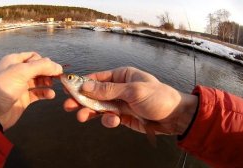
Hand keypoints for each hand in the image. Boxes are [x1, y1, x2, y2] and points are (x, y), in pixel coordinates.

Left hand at [0, 52, 62, 130]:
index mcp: (14, 61)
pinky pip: (38, 93)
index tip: (54, 68)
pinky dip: (45, 93)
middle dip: (48, 71)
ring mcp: (21, 85)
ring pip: (39, 80)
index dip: (45, 61)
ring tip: (54, 85)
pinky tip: (51, 95)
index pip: (34, 57)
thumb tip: (58, 67)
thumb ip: (41, 67)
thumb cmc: (3, 88)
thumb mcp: (21, 72)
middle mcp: (18, 72)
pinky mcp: (24, 98)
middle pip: (38, 68)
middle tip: (59, 77)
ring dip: (48, 81)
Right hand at [63, 67, 197, 134]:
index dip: (82, 82)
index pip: (97, 77)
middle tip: (68, 105)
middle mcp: (118, 88)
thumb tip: (85, 86)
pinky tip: (112, 121)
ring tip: (81, 117)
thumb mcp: (133, 90)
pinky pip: (108, 117)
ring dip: (89, 111)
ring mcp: (119, 103)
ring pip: (98, 106)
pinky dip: (107, 120)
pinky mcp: (121, 116)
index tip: (68, 87)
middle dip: (81, 99)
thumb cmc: (158, 97)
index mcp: (122, 75)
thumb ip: (108, 90)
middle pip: (94, 93)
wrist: (174, 117)